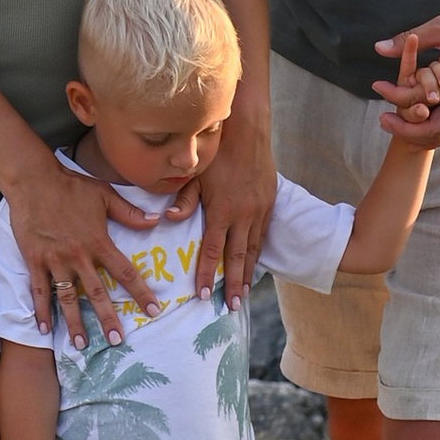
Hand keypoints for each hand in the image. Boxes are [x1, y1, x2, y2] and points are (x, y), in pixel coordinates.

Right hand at [6, 153, 161, 343]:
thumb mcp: (105, 195)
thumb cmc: (71, 186)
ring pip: (68, 297)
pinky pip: (39, 290)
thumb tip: (156, 221)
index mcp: (98, 242)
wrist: (34, 180)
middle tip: (117, 340)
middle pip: (97, 293)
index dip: (140, 292)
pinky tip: (44, 329)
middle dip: (108, 318)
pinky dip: (41, 310)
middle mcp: (78, 256)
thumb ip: (129, 212)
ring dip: (75, 322)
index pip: (125, 272)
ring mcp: (55, 260)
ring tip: (82, 344)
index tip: (153, 311)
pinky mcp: (35, 260)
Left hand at [195, 80, 275, 302]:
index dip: (208, 274)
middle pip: (238, 257)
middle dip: (234, 284)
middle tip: (232, 307)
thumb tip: (170, 219)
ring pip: (254, 249)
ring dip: (249, 274)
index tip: (203, 295)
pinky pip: (263, 235)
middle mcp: (243, 214)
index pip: (212, 250)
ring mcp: (259, 210)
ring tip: (245, 296)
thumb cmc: (216, 151)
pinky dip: (258, 254)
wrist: (249, 131)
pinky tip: (255, 266)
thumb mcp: (196, 174)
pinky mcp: (269, 204)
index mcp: (222, 209)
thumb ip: (184, 199)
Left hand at [372, 0, 439, 147]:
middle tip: (384, 120)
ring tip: (399, 127)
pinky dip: (438, 128)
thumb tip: (378, 48)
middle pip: (436, 128)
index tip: (377, 86)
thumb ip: (409, 39)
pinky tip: (421, 123)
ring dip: (423, 134)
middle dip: (407, 130)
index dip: (394, 94)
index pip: (420, 97)